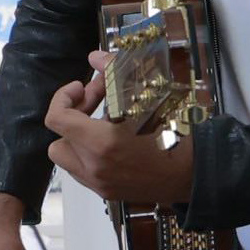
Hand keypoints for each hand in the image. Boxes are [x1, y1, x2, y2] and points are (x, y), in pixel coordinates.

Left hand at [39, 54, 196, 208]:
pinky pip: (84, 172)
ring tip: (103, 123)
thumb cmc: (175, 134)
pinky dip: (89, 155)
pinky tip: (112, 141)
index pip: (56, 120)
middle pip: (57, 141)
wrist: (194, 172)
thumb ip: (115, 72)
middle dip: (72, 119)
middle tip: (96, 100)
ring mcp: (99, 183)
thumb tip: (95, 57)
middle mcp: (94, 167)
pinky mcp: (107, 192)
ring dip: (78, 139)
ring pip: (68, 159)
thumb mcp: (148, 95)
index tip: (80, 87)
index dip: (62, 98)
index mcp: (100, 143)